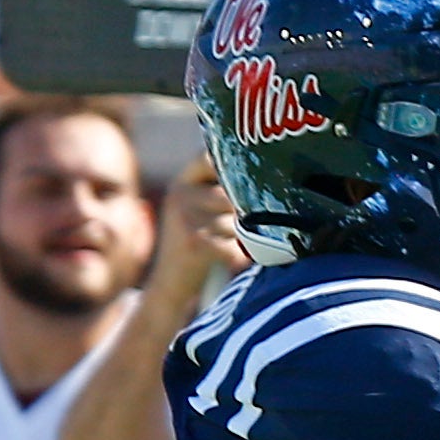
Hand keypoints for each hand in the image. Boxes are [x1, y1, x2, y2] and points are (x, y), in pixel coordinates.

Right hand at [147, 155, 248, 306]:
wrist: (170, 282)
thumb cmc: (197, 242)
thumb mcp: (197, 207)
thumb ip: (220, 188)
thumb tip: (268, 172)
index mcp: (183, 182)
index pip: (211, 158)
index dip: (236, 166)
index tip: (256, 176)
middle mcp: (181, 194)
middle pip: (234, 192)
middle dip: (248, 211)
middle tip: (249, 224)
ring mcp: (186, 218)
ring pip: (238, 220)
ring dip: (245, 236)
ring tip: (233, 245)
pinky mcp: (195, 242)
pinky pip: (236, 244)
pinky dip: (240, 255)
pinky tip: (229, 259)